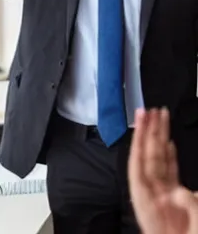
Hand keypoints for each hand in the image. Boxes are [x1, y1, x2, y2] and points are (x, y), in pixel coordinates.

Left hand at [128, 108, 197, 233]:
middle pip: (147, 159)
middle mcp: (154, 199)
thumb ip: (190, 210)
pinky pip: (170, 175)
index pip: (139, 166)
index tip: (141, 121)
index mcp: (150, 207)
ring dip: (158, 140)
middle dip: (148, 133)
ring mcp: (165, 200)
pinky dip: (169, 156)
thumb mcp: (193, 233)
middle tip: (149, 110)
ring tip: (159, 117)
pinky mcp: (176, 204)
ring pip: (158, 163)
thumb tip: (182, 191)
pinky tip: (167, 143)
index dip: (140, 141)